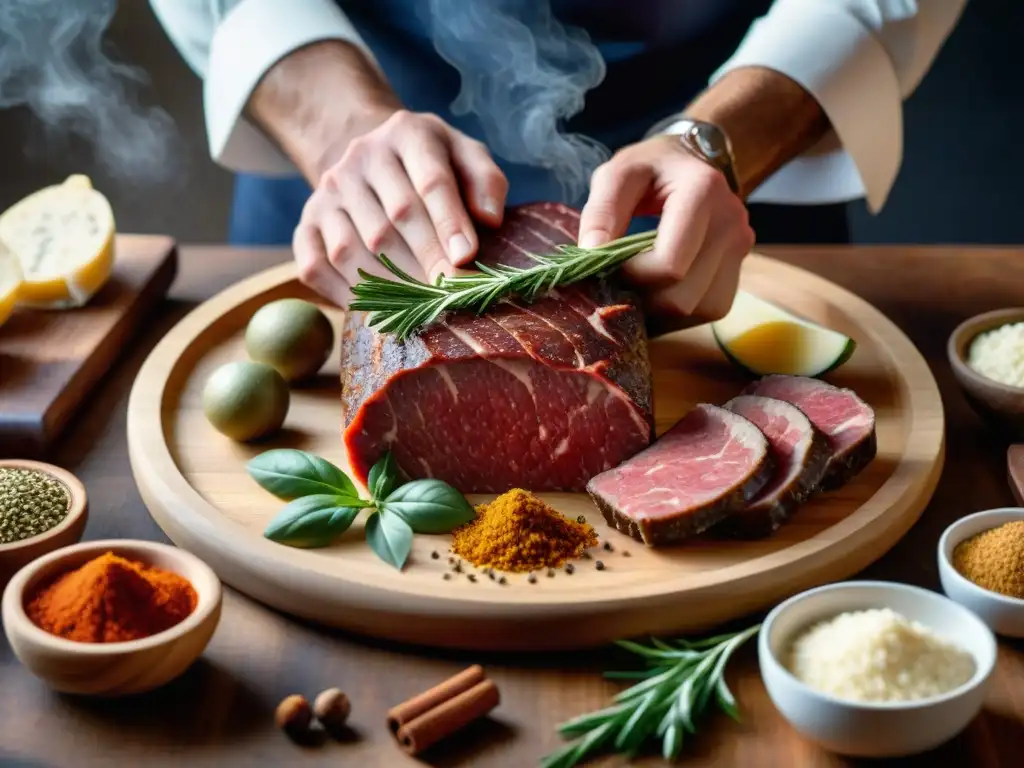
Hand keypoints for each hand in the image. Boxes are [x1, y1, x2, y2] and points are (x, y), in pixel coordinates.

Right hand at [293, 110, 508, 306]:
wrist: (374, 157)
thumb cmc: (433, 166)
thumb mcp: (466, 157)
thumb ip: (486, 182)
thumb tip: (489, 220)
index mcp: (408, 134)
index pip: (430, 181)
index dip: (449, 223)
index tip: (466, 259)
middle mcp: (361, 157)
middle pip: (392, 221)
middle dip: (426, 263)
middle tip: (450, 296)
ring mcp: (328, 190)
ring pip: (352, 249)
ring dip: (387, 286)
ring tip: (418, 309)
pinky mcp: (306, 221)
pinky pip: (315, 266)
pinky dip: (343, 295)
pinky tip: (374, 312)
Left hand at [578, 134, 754, 331]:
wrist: (691, 159)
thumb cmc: (650, 168)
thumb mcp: (616, 175)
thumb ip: (600, 211)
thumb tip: (592, 255)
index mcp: (702, 191)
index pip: (669, 264)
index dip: (632, 276)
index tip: (612, 265)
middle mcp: (730, 221)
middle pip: (683, 297)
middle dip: (645, 298)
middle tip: (623, 280)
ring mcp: (741, 246)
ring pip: (701, 310)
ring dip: (664, 310)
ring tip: (643, 284)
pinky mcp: (740, 265)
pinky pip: (713, 308)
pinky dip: (684, 311)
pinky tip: (664, 289)